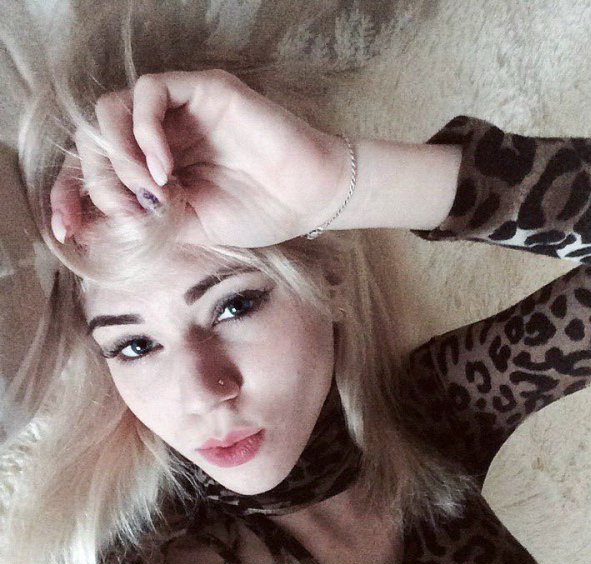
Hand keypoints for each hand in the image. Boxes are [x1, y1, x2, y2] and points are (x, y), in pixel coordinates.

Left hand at [50, 69, 351, 247]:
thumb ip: (140, 220)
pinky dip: (144, 130)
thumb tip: (86, 228)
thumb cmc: (256, 214)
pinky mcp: (200, 90)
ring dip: (119, 154)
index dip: (71, 194)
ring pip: (111, 110)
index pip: (94, 168)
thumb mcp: (185, 228)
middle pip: (95, 139)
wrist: (306, 200)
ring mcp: (179, 111)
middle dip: (99, 179)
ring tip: (150, 189)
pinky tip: (163, 168)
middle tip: (130, 210)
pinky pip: (150, 92)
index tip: (67, 230)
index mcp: (152, 168)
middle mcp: (159, 136)